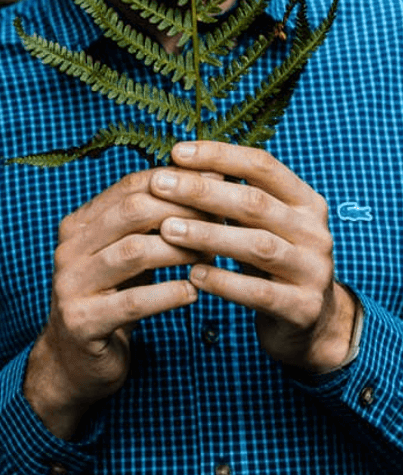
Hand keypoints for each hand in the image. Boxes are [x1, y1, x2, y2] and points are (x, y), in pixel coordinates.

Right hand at [25, 167, 201, 436]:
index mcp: (78, 225)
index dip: (175, 182)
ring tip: (210, 255)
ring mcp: (71, 285)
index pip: (129, 187)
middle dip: (182, 211)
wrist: (73, 362)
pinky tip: (193, 293)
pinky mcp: (82, 321)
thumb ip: (150, 228)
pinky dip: (169, 294)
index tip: (216, 184)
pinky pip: (134, 302)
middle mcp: (69, 249)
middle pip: (131, 212)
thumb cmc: (110, 301)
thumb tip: (204, 186)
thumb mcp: (124, 258)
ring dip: (180, 251)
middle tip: (220, 218)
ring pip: (134, 252)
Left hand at [153, 141, 355, 371]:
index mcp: (305, 202)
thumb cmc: (271, 263)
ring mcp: (313, 270)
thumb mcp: (260, 225)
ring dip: (208, 235)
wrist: (311, 321)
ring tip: (167, 229)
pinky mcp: (303, 308)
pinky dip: (224, 281)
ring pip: (257, 246)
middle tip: (159, 185)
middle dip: (202, 192)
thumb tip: (177, 165)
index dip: (219, 155)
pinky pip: (258, 292)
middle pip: (255, 203)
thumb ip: (232, 198)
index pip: (262, 166)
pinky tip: (193, 274)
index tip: (176, 152)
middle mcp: (315, 232)